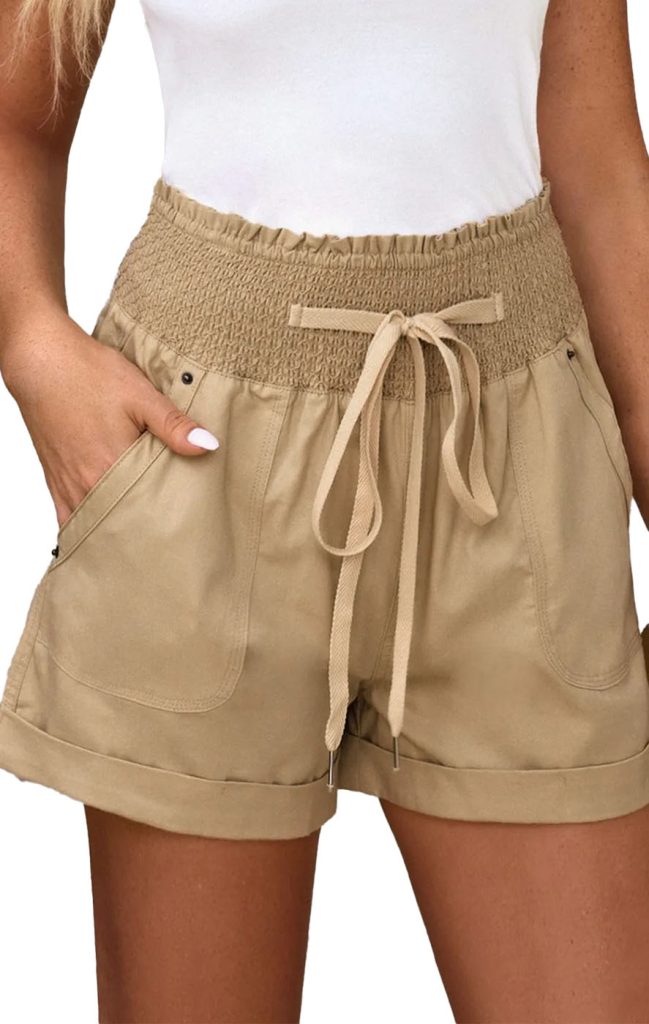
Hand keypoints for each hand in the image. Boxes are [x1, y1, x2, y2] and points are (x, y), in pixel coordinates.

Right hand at [1, 311, 218, 527]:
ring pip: (97, 523)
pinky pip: (68, 518)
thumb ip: (174, 426)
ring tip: (141, 530)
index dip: (168, 514)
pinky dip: (86, 524)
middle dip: (145, 525)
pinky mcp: (55, 480)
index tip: (185, 517)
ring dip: (117, 526)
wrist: (41, 360)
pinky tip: (103, 528)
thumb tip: (208, 446)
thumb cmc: (88, 373)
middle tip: (168, 528)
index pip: (148, 506)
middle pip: (123, 520)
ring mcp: (68, 485)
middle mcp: (87, 484)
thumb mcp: (141, 395)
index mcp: (112, 467)